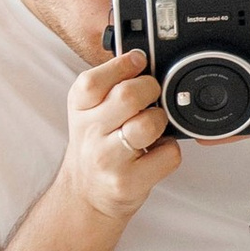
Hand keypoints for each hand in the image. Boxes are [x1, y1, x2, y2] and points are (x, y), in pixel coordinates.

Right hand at [61, 48, 179, 223]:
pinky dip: (170, 150)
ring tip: (153, 128)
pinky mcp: (128, 182)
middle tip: (152, 96)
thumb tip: (141, 57)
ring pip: (149, 124)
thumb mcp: (91, 111)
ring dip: (160, 121)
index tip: (139, 61)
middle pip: (128, 96)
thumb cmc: (98, 145)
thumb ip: (110, 85)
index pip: (94, 80)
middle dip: (150, 89)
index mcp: (79, 108)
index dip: (123, 65)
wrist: (87, 194)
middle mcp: (89, 132)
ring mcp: (108, 159)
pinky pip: (168, 154)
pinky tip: (156, 152)